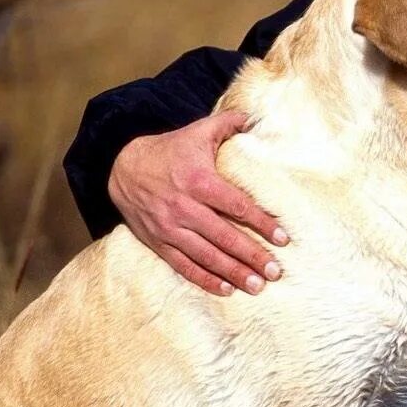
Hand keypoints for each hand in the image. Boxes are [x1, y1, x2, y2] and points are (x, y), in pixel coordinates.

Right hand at [108, 110, 288, 295]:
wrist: (123, 168)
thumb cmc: (171, 149)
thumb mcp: (199, 130)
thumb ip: (230, 122)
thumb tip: (257, 116)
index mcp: (199, 182)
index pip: (237, 207)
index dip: (262, 223)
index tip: (283, 238)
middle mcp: (184, 209)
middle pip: (224, 237)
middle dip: (252, 256)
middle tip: (275, 271)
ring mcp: (170, 229)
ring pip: (206, 256)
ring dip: (233, 273)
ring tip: (257, 286)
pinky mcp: (159, 242)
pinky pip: (184, 266)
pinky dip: (205, 279)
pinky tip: (226, 289)